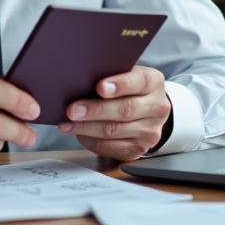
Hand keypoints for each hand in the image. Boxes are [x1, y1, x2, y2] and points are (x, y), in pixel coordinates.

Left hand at [57, 65, 171, 160]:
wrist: (148, 111)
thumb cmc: (130, 88)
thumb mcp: (127, 74)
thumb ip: (111, 74)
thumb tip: (80, 79)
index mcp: (154, 83)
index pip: (139, 82)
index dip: (119, 85)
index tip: (99, 87)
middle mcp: (157, 108)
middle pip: (125, 110)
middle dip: (95, 110)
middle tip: (73, 110)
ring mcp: (149, 132)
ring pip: (114, 131)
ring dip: (86, 128)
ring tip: (67, 123)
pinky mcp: (138, 149)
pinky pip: (109, 147)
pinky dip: (90, 140)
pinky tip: (78, 133)